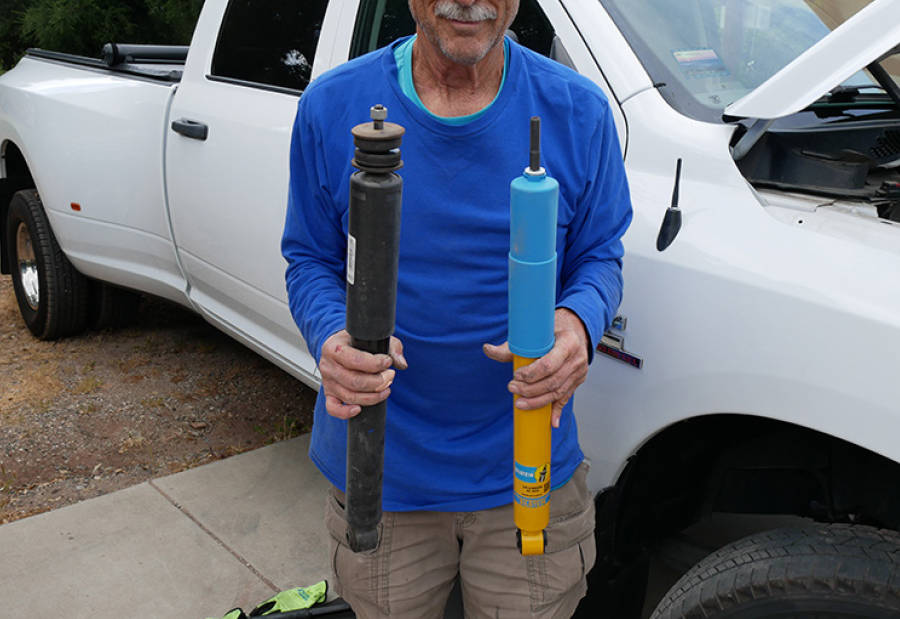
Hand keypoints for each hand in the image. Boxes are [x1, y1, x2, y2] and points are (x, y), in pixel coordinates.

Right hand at [318, 330, 407, 419]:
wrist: (340, 346)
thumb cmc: (357, 342)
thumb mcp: (374, 337)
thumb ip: (391, 347)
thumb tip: (401, 364)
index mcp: (334, 348)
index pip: (355, 360)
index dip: (375, 364)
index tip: (388, 362)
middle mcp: (328, 366)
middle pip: (354, 381)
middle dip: (377, 382)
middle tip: (390, 377)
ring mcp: (328, 382)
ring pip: (349, 396)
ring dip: (372, 397)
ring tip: (385, 390)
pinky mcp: (329, 394)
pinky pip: (333, 408)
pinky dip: (345, 412)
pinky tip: (359, 409)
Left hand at [483, 308, 589, 427]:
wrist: (573, 331)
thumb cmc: (552, 331)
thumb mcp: (534, 333)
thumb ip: (510, 345)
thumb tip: (487, 350)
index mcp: (568, 342)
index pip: (549, 364)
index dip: (531, 374)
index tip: (516, 375)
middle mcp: (577, 358)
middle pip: (552, 381)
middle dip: (530, 389)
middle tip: (512, 388)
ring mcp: (579, 372)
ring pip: (558, 392)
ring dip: (538, 401)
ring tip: (520, 404)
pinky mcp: (577, 382)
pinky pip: (566, 398)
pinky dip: (556, 411)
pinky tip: (551, 422)